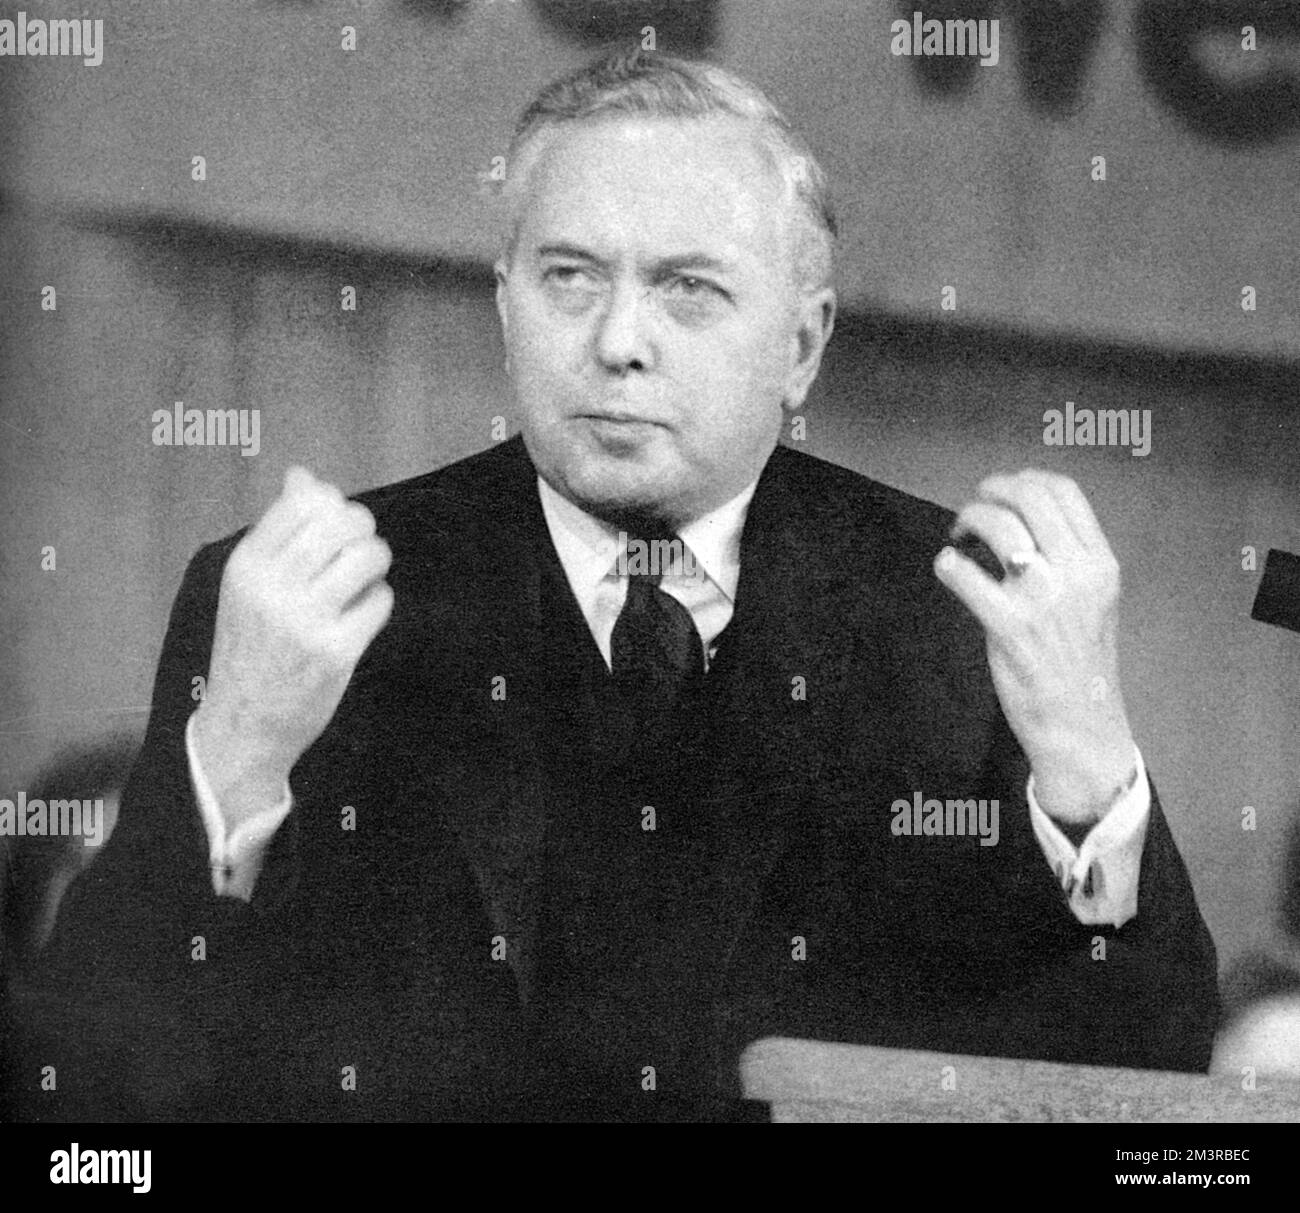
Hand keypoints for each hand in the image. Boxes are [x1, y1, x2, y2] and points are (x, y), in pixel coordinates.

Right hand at [193, 467, 393, 829]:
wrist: (245, 724)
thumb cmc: (251, 646)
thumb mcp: (249, 584)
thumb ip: (278, 529)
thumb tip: (302, 475)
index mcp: (247, 565)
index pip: (305, 502)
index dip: (333, 505)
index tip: (335, 525)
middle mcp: (273, 587)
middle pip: (344, 522)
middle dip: (363, 530)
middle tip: (359, 551)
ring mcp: (306, 620)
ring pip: (368, 556)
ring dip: (375, 564)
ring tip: (363, 581)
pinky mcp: (337, 651)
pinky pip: (380, 601)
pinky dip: (378, 603)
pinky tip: (360, 617)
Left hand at [934, 470, 1136, 824]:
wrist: (1081, 725)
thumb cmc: (1078, 663)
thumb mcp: (1091, 601)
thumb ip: (1063, 560)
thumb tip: (1011, 522)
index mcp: (1100, 564)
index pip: (1064, 491)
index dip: (1023, 480)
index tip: (1001, 494)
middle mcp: (1078, 574)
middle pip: (1029, 496)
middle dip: (990, 492)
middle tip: (972, 511)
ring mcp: (1043, 599)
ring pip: (997, 524)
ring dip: (968, 520)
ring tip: (959, 539)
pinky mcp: (1009, 626)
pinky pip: (964, 574)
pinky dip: (948, 564)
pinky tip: (949, 571)